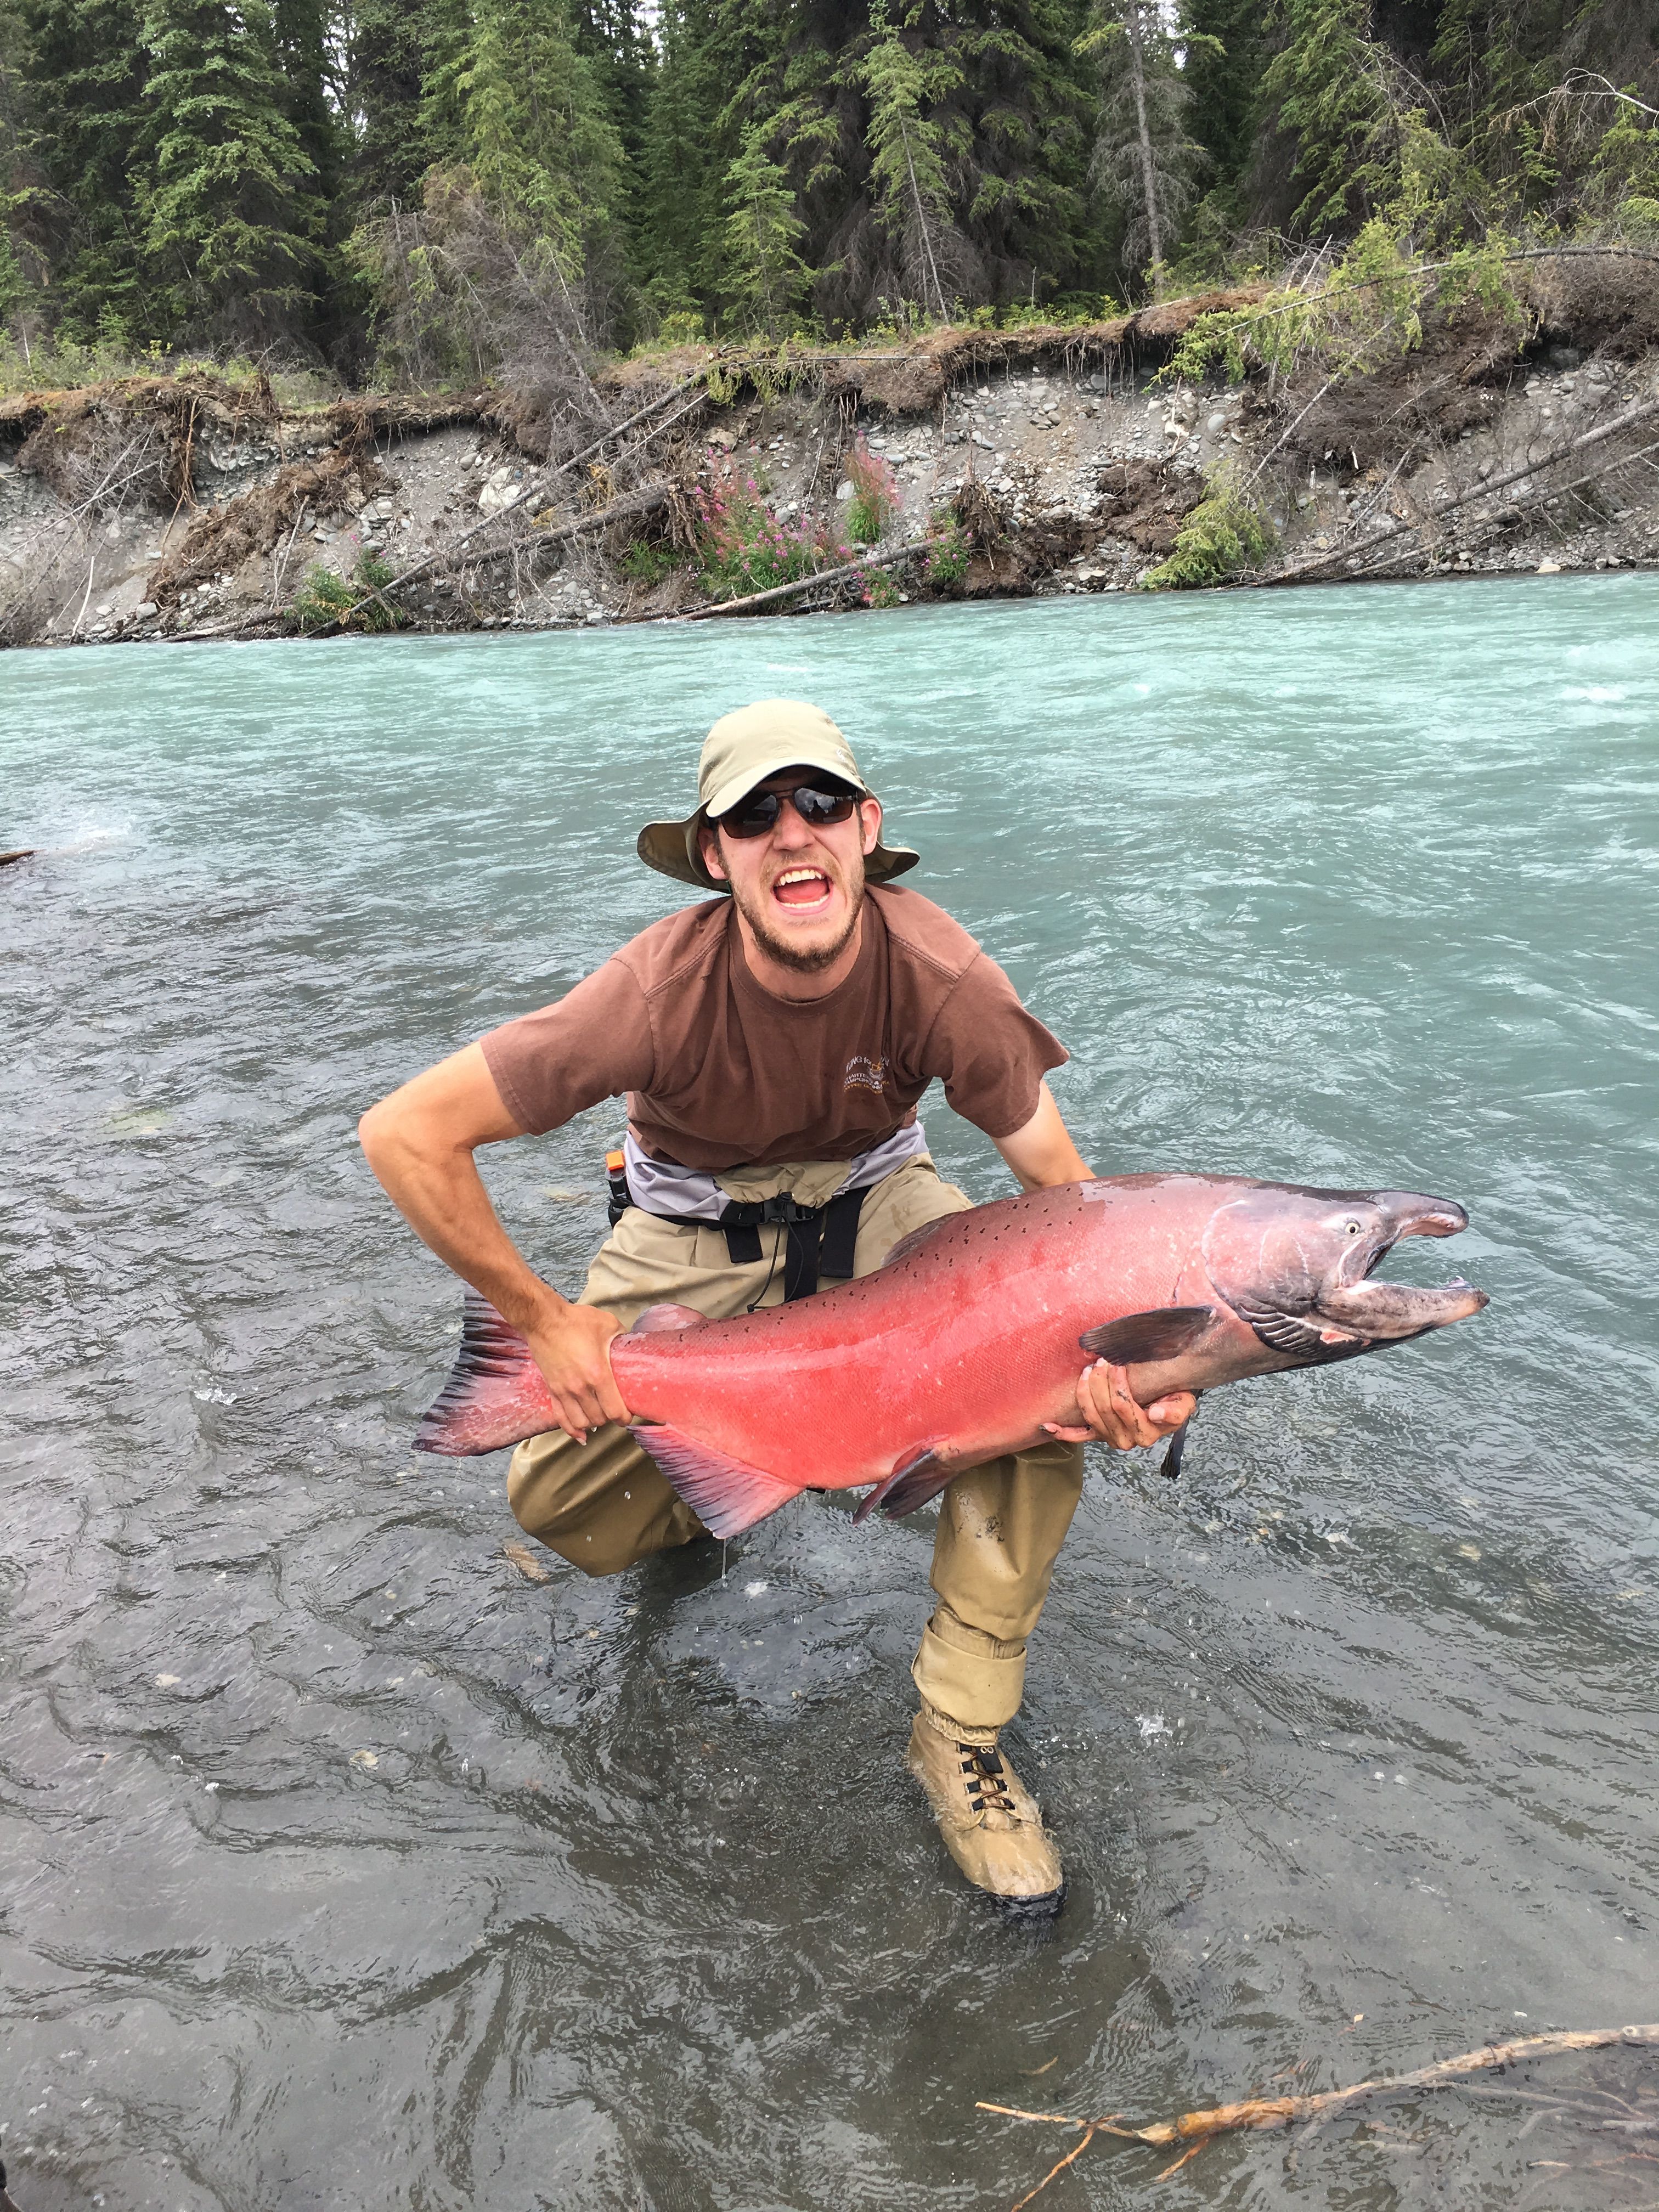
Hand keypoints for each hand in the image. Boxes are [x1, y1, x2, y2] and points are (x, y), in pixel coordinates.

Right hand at [523, 1300, 630, 1443]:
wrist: (544, 1320)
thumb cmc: (575, 1321)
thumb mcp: (608, 1325)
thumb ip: (622, 1339)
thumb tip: (631, 1346)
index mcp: (597, 1374)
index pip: (615, 1410)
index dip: (625, 1417)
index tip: (629, 1415)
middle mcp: (580, 1388)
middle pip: (599, 1419)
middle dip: (610, 1419)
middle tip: (616, 1412)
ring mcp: (564, 1391)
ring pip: (580, 1422)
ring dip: (592, 1423)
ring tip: (600, 1416)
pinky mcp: (552, 1389)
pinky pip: (560, 1418)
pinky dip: (571, 1429)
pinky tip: (580, 1434)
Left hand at [1043, 1360, 1196, 1449]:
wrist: (1169, 1404)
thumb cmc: (1175, 1400)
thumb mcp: (1184, 1404)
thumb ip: (1174, 1411)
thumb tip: (1155, 1414)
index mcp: (1146, 1433)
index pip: (1122, 1403)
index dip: (1117, 1381)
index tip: (1118, 1362)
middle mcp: (1126, 1440)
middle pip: (1103, 1407)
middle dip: (1100, 1380)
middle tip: (1102, 1360)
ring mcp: (1109, 1438)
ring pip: (1089, 1414)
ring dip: (1085, 1390)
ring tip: (1089, 1369)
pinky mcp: (1098, 1435)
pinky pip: (1079, 1436)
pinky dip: (1062, 1432)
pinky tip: (1048, 1426)